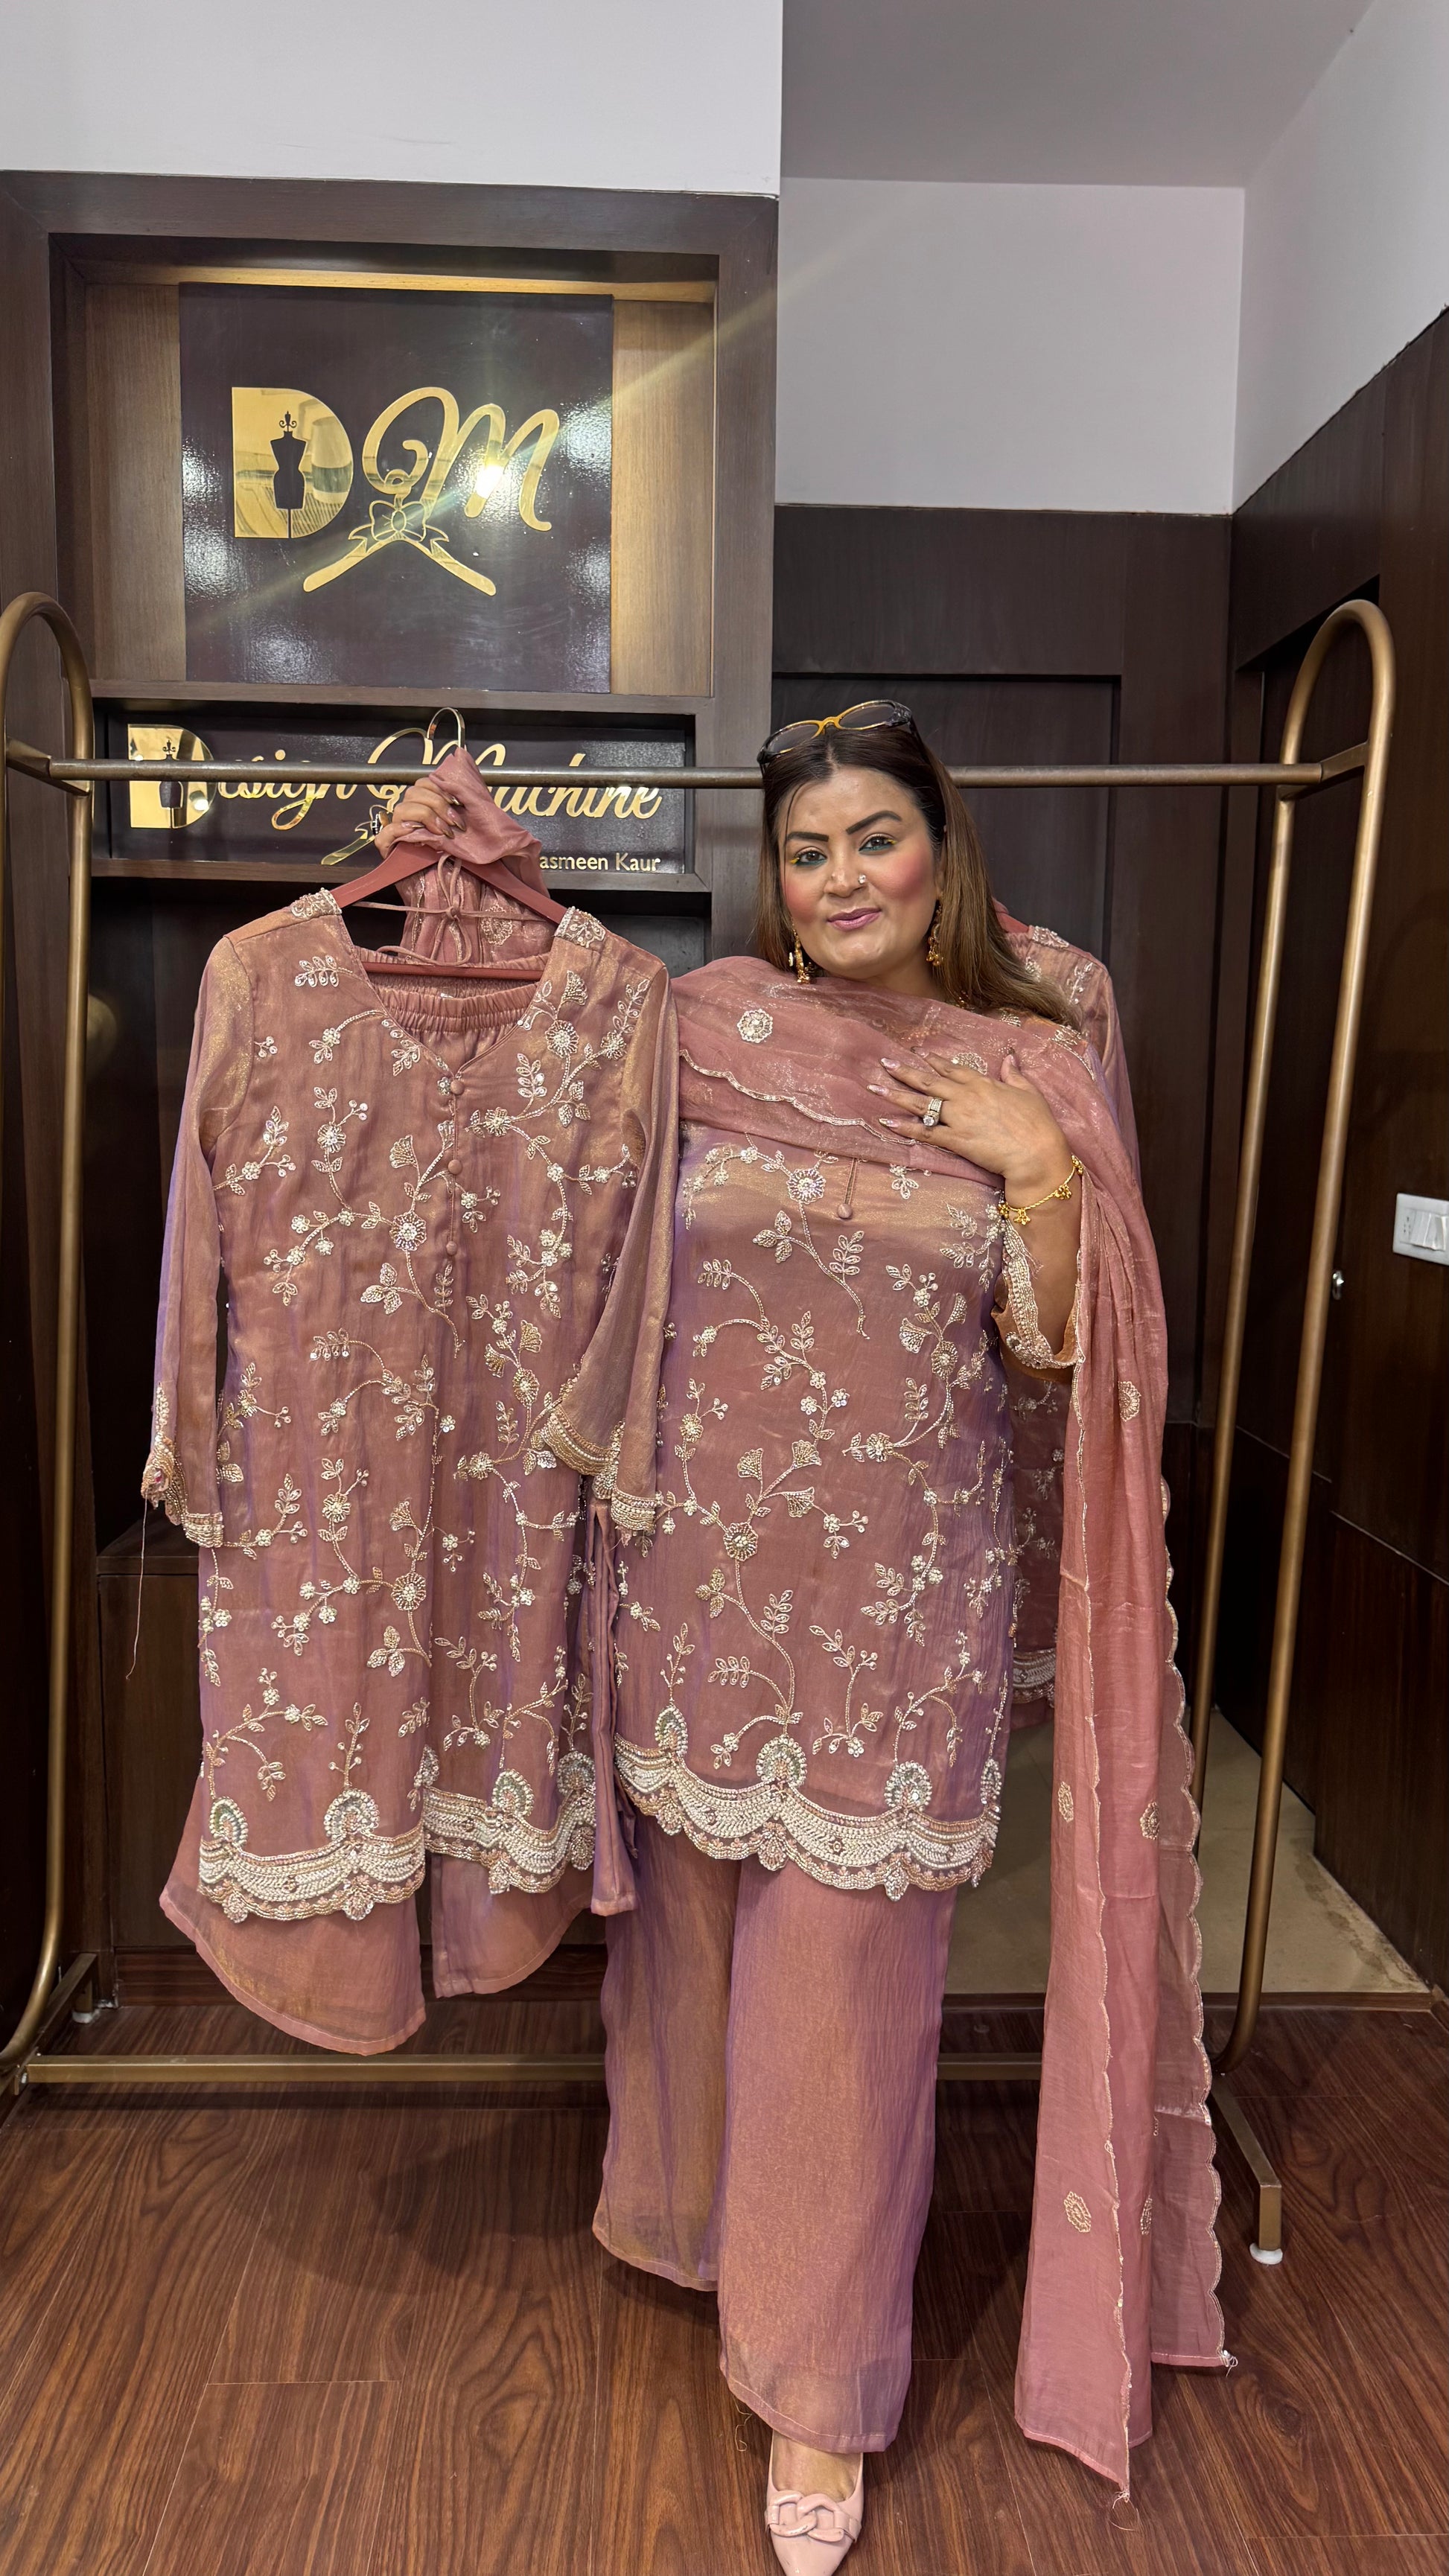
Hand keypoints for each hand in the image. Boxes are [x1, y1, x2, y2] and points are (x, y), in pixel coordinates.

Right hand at [373, 777, 463, 860]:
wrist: (457, 880)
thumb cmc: (463, 850)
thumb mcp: (463, 821)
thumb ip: (456, 798)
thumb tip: (444, 779)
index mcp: (425, 805)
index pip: (423, 784)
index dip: (438, 789)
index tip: (456, 802)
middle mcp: (410, 815)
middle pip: (412, 793)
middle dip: (436, 804)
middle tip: (453, 823)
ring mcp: (398, 830)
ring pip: (401, 810)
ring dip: (424, 816)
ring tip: (442, 832)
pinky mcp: (389, 847)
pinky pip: (387, 833)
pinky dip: (399, 829)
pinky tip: (414, 832)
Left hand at [869, 1048, 1072, 1202]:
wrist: (1037, 1154)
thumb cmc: (1038, 1125)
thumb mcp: (1030, 1093)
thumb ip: (1015, 1075)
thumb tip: (1009, 1058)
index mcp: (984, 1084)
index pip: (953, 1069)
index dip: (934, 1060)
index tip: (918, 1052)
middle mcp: (967, 1097)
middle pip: (930, 1081)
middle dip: (906, 1071)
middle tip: (886, 1063)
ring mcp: (959, 1118)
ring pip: (922, 1103)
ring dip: (897, 1095)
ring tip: (876, 1088)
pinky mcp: (956, 1140)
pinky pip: (925, 1131)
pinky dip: (905, 1127)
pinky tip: (887, 1123)